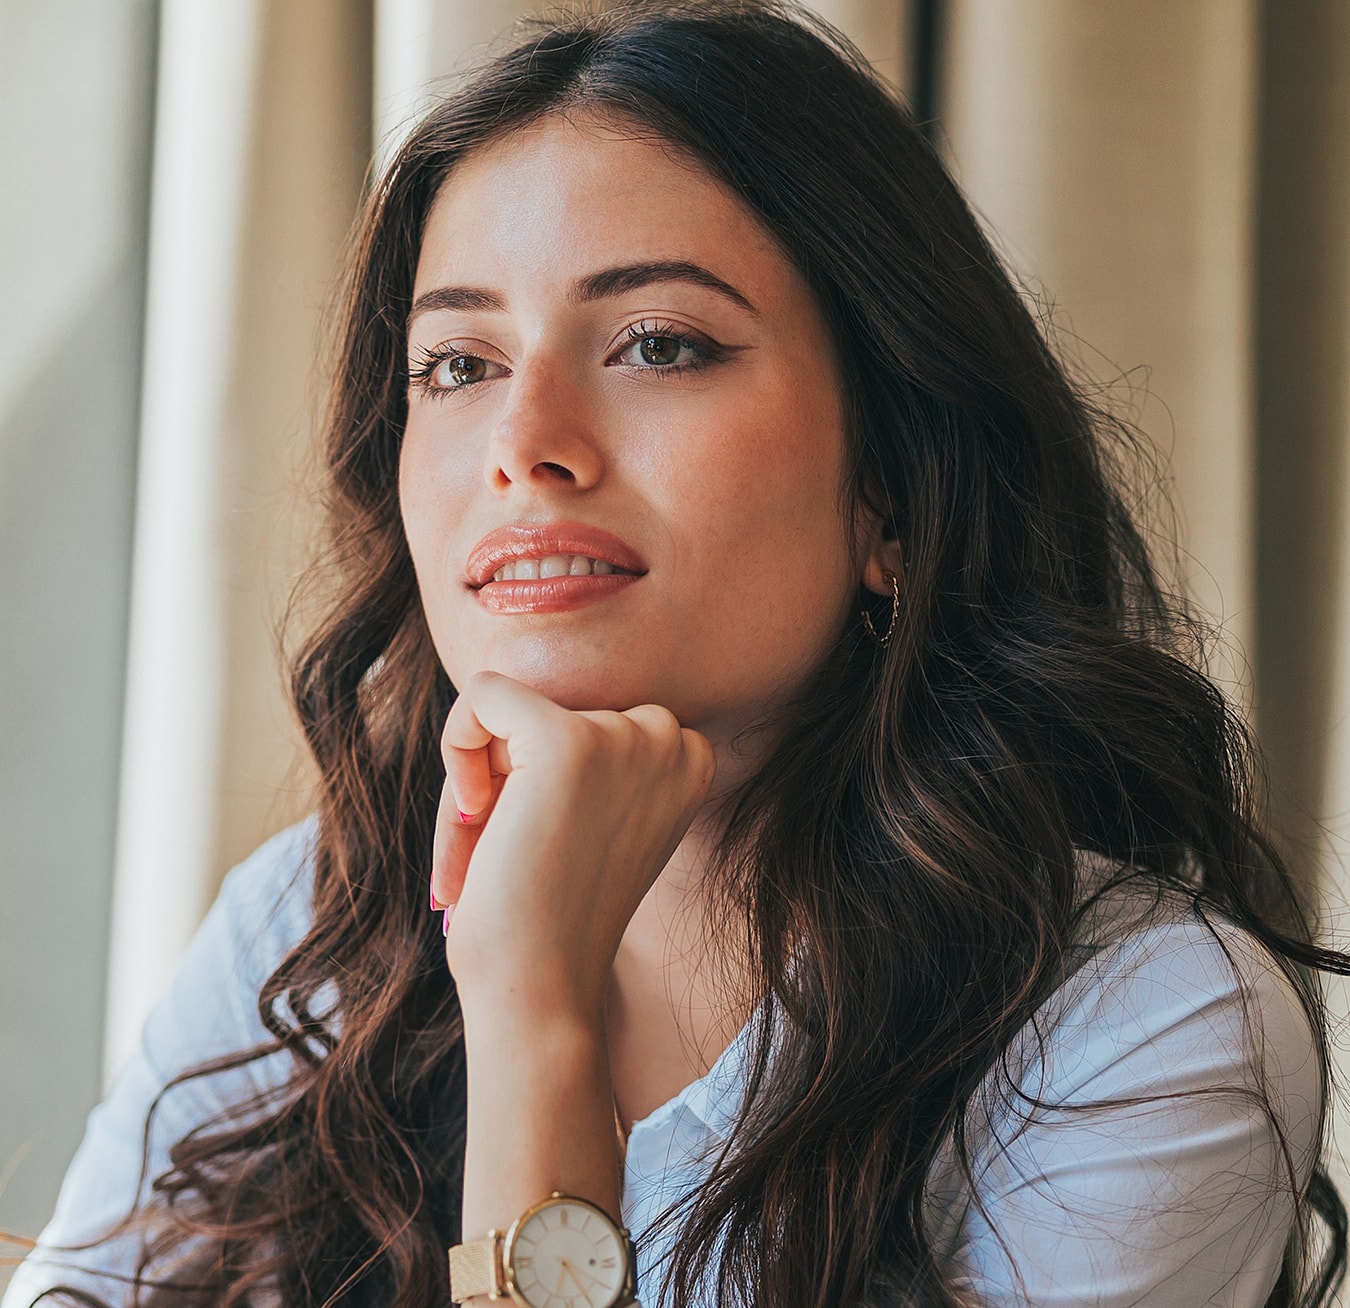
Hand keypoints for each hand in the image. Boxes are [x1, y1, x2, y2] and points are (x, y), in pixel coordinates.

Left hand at [430, 671, 715, 1019]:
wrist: (540, 990)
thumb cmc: (549, 918)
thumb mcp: (594, 819)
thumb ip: (592, 758)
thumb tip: (512, 690)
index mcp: (691, 759)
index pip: (588, 713)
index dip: (545, 777)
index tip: (540, 844)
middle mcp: (672, 740)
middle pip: (548, 706)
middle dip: (506, 774)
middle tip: (498, 853)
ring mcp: (623, 737)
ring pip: (509, 710)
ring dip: (480, 778)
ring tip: (483, 854)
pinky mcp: (565, 740)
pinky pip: (483, 693)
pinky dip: (456, 746)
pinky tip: (474, 816)